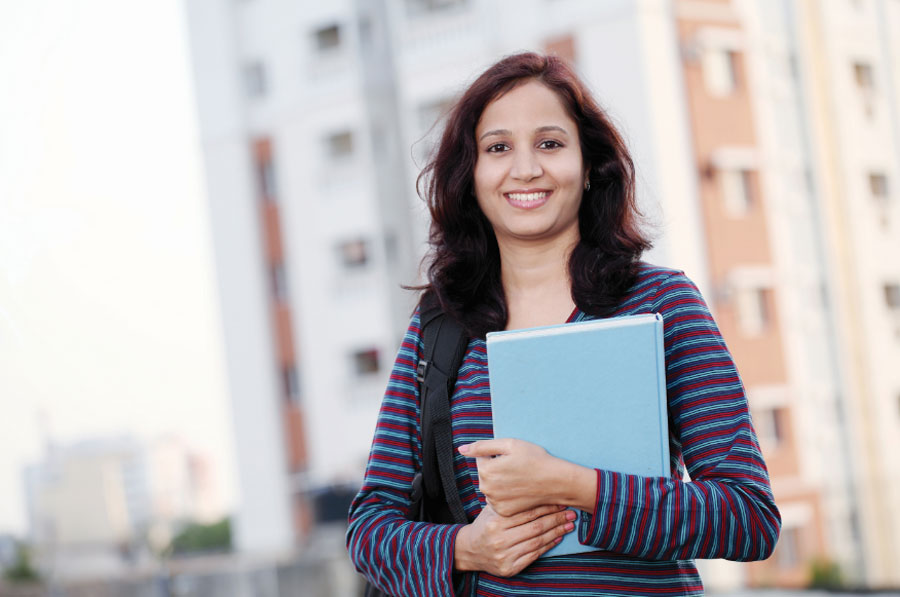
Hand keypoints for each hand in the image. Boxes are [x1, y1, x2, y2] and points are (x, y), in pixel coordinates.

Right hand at [454, 503, 575, 576]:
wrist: (470, 550)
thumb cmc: (484, 525)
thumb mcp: (490, 509)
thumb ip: (507, 500)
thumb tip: (531, 483)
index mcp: (496, 521)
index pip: (527, 513)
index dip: (546, 507)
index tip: (560, 501)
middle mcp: (500, 539)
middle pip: (535, 527)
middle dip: (556, 519)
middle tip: (570, 513)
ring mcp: (505, 555)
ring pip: (537, 542)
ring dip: (556, 533)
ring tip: (569, 525)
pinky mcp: (510, 567)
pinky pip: (534, 555)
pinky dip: (548, 546)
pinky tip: (557, 538)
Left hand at [460, 438, 563, 515]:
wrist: (555, 482)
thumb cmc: (534, 459)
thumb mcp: (509, 444)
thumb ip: (482, 446)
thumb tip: (461, 449)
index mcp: (485, 470)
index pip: (482, 458)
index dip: (497, 456)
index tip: (512, 458)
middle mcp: (486, 488)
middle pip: (485, 474)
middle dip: (497, 470)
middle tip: (517, 469)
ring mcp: (494, 502)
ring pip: (491, 487)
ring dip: (500, 483)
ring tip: (519, 480)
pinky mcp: (503, 512)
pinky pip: (498, 500)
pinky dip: (505, 495)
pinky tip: (519, 491)